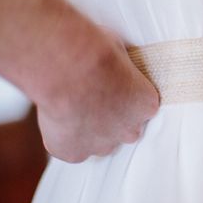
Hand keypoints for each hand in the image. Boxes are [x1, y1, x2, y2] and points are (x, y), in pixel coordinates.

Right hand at [37, 32, 159, 162]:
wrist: (66, 66)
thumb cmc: (94, 51)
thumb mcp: (119, 51)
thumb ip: (121, 70)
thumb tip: (114, 64)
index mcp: (146, 105)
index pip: (141, 108)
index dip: (124, 97)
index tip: (111, 86)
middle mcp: (129, 130)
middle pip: (125, 130)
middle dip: (111, 117)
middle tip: (91, 97)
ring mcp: (101, 144)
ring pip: (99, 142)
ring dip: (88, 129)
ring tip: (71, 106)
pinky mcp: (72, 151)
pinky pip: (69, 149)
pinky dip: (62, 137)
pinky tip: (56, 116)